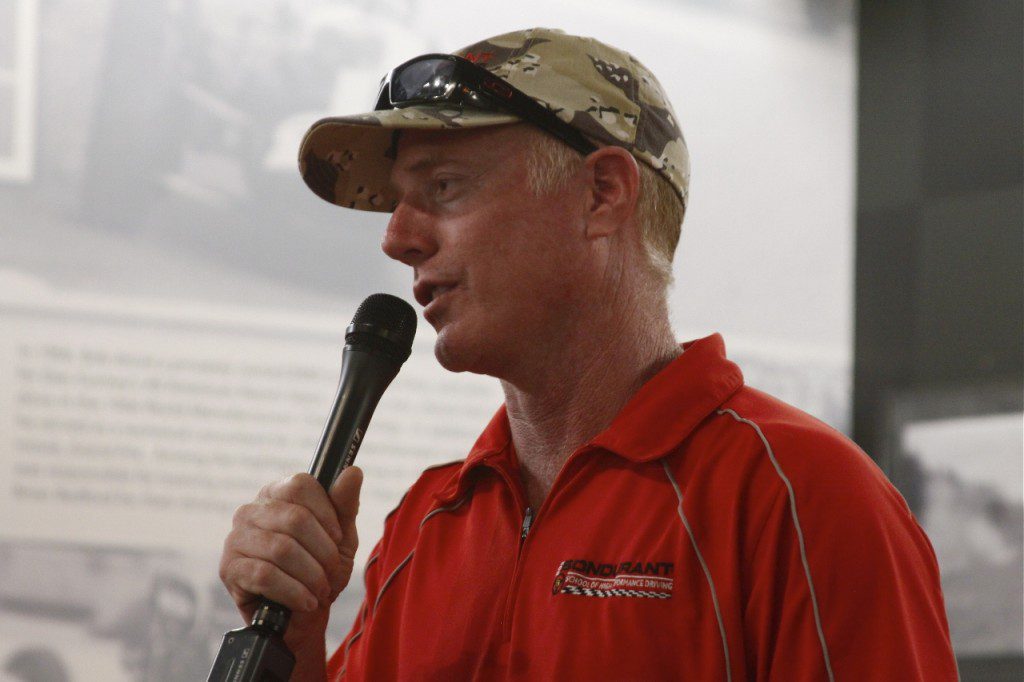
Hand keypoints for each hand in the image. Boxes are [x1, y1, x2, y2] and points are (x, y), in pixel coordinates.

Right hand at [219, 467, 362, 650]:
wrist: (302, 617)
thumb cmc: (319, 570)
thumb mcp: (341, 537)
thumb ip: (345, 504)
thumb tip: (353, 471)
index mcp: (277, 494)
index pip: (301, 485)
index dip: (326, 513)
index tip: (338, 538)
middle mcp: (251, 510)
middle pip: (296, 519)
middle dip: (323, 552)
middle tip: (332, 572)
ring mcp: (236, 538)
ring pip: (282, 549)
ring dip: (311, 575)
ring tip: (320, 590)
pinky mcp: (229, 569)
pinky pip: (265, 575)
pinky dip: (293, 591)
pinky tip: (306, 601)